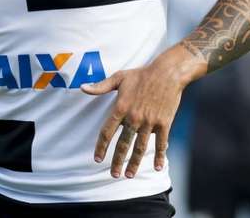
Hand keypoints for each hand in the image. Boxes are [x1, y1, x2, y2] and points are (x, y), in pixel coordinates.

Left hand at [81, 60, 185, 178]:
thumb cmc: (141, 74)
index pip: (107, 132)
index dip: (101, 147)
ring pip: (140, 147)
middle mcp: (134, 118)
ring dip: (134, 163)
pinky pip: (161, 143)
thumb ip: (100, 86)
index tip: (97, 159)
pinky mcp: (164, 123)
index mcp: (121, 108)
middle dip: (117, 161)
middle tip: (113, 175)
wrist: (167, 73)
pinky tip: (157, 167)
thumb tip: (83, 88)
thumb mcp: (118, 77)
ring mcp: (150, 122)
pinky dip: (160, 156)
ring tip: (128, 175)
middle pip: (123, 144)